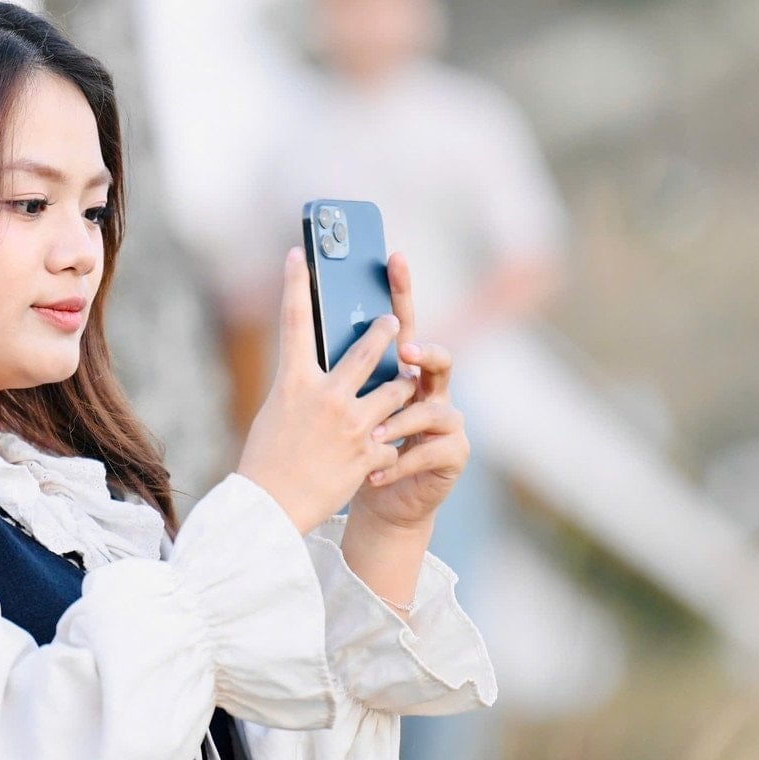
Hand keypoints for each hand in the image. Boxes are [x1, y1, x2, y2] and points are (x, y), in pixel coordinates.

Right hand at [237, 247, 416, 532]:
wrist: (271, 508)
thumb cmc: (266, 460)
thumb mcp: (277, 412)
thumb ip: (301, 387)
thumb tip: (316, 371)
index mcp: (294, 383)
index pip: (294, 321)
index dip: (295, 283)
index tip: (299, 254)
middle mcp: (327, 397)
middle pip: (369, 349)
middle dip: (386, 332)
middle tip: (393, 321)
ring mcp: (352, 424)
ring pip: (398, 389)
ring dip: (405, 385)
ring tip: (407, 382)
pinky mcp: (370, 451)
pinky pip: (394, 435)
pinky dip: (392, 438)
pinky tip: (387, 445)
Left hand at [349, 252, 468, 535]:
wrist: (379, 501)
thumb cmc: (352, 450)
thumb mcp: (338, 409)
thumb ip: (335, 374)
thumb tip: (305, 330)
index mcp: (399, 368)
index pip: (401, 321)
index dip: (400, 290)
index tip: (393, 258)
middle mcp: (428, 387)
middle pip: (432, 355)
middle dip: (421, 350)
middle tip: (404, 350)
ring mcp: (446, 419)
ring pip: (430, 407)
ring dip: (399, 421)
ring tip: (373, 434)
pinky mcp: (453, 453)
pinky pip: (428, 452)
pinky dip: (398, 462)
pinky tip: (375, 474)